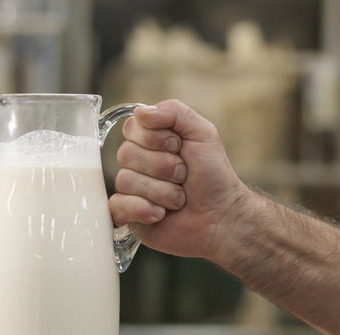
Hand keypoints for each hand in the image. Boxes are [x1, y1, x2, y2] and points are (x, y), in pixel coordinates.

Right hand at [109, 99, 247, 262]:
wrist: (222, 217)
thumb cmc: (214, 177)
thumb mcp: (202, 133)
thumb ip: (174, 112)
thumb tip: (141, 111)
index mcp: (151, 141)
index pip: (132, 127)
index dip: (155, 138)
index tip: (178, 147)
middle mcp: (138, 163)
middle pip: (126, 154)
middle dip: (163, 167)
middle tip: (183, 176)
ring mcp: (131, 189)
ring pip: (125, 180)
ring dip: (161, 192)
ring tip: (179, 199)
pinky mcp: (128, 214)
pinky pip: (117, 206)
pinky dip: (143, 210)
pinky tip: (161, 214)